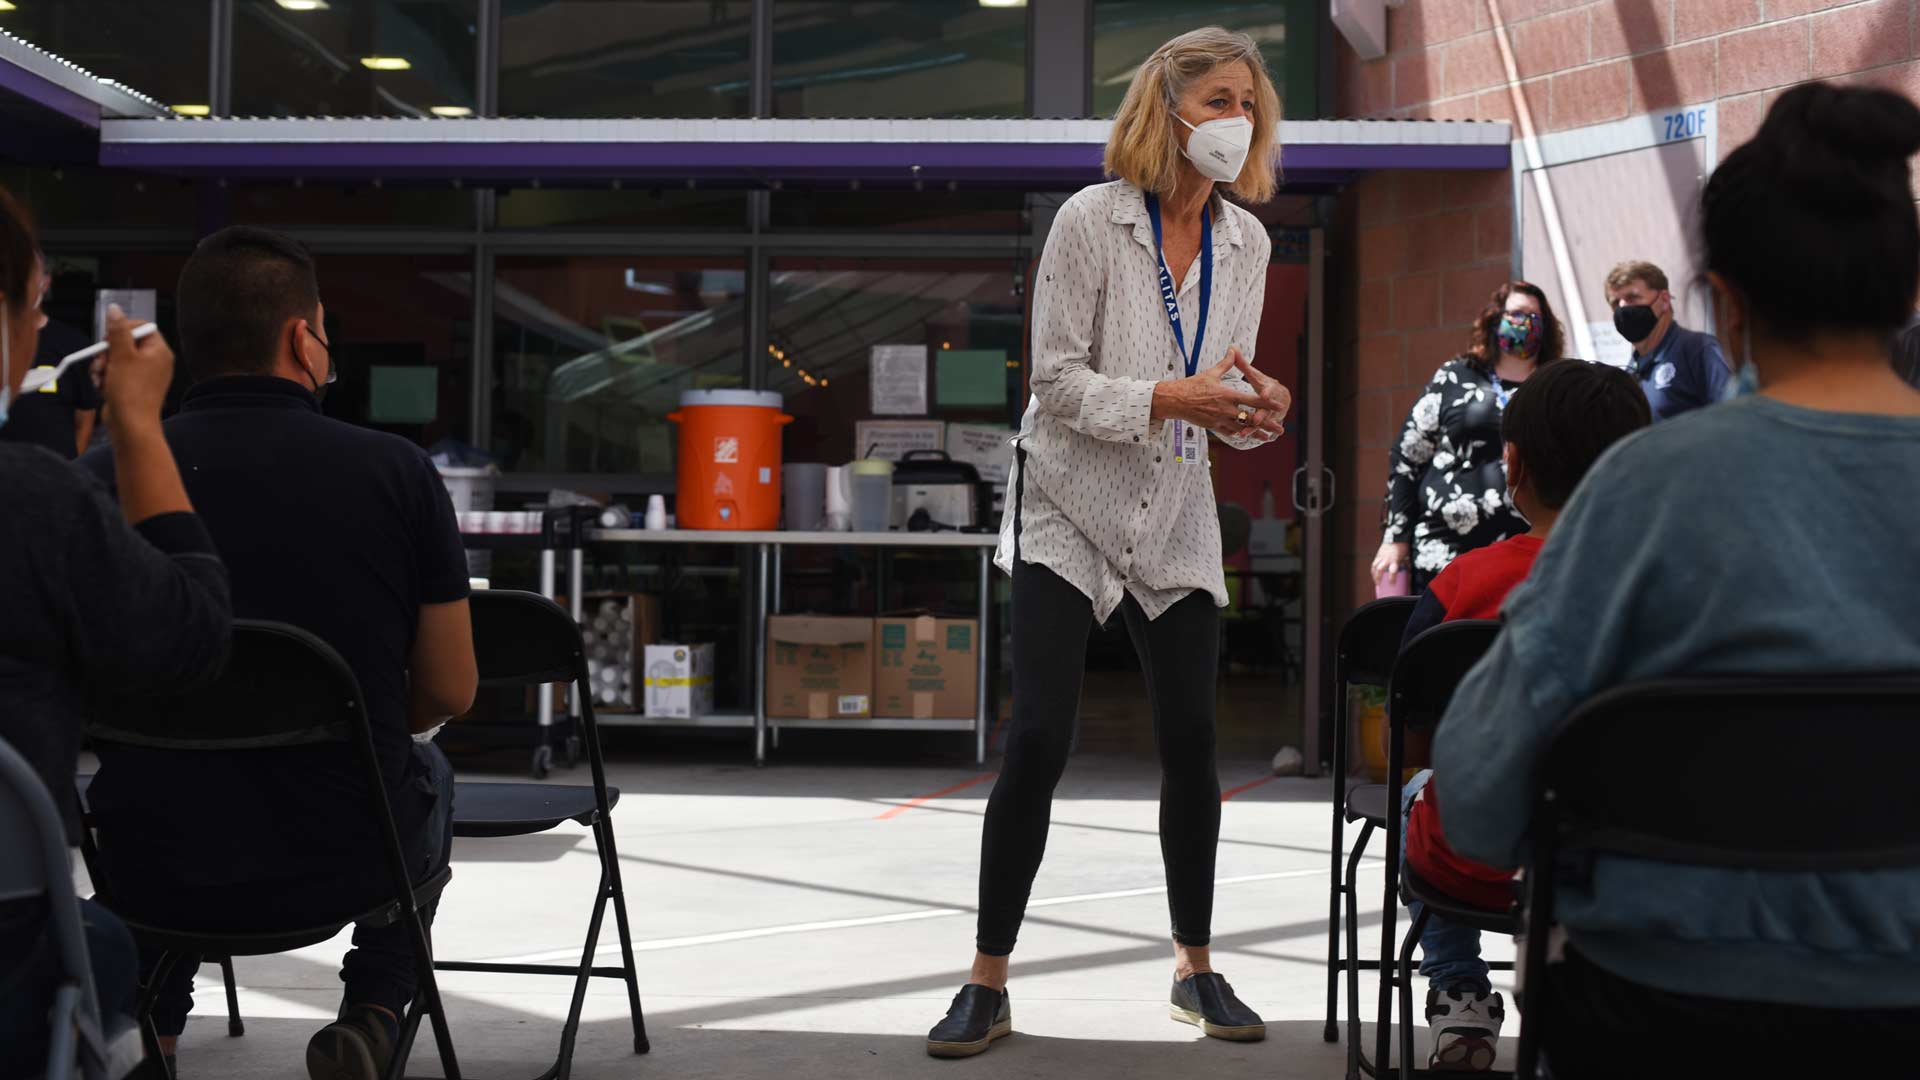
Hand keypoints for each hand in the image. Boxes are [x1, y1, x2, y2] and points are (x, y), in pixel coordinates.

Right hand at [100, 304, 173, 433]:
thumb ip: (117, 331)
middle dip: (107, 351)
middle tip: (103, 362)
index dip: (122, 329)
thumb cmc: (130, 392)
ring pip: (115, 358)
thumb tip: (115, 309)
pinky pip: (114, 373)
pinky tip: (103, 387)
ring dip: (103, 366)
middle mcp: (155, 361)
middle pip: (125, 342)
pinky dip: (105, 378)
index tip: (108, 337)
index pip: (141, 326)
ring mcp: (144, 375)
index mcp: (159, 351)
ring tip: (102, 378)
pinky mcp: (132, 386)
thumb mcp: (121, 355)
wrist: (130, 425)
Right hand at [1151, 351, 1267, 431]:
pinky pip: (1229, 432)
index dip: (1266, 403)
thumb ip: (1226, 364)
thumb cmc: (1192, 386)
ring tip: (1267, 438)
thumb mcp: (1210, 373)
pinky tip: (1246, 436)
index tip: (1278, 406)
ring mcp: (1219, 419)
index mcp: (1227, 395)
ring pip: (1242, 429)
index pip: (1252, 400)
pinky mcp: (1212, 426)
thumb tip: (1233, 350)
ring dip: (1256, 433)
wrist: (1175, 400)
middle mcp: (1225, 409)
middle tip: (1279, 429)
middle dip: (1266, 424)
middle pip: (1250, 418)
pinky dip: (1239, 434)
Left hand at [1230, 348, 1291, 434]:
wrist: (1279, 398)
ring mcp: (1270, 414)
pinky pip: (1258, 429)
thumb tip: (1232, 348)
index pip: (1269, 389)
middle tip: (1256, 420)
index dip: (1267, 392)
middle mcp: (1271, 403)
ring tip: (1245, 434)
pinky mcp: (1266, 423)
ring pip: (1261, 422)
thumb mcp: (1255, 375)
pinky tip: (1242, 437)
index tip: (1264, 395)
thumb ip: (1242, 363)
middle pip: (1266, 410)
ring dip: (1254, 429)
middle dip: (1261, 415)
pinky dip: (1252, 433)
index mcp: (1270, 389)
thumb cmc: (1263, 385)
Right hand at [1370, 541, 1410, 585]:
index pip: (1393, 571)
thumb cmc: (1402, 546)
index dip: (1392, 579)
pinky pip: (1374, 562)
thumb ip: (1405, 563)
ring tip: (1375, 580)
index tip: (1392, 584)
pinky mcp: (1378, 554)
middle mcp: (1387, 559)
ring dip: (1374, 574)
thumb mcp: (1405, 556)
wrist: (1397, 536)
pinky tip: (1374, 572)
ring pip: (1374, 566)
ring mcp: (1381, 556)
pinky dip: (1373, 568)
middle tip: (1379, 584)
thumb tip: (1408, 570)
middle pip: (1379, 570)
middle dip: (1378, 578)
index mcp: (1395, 560)